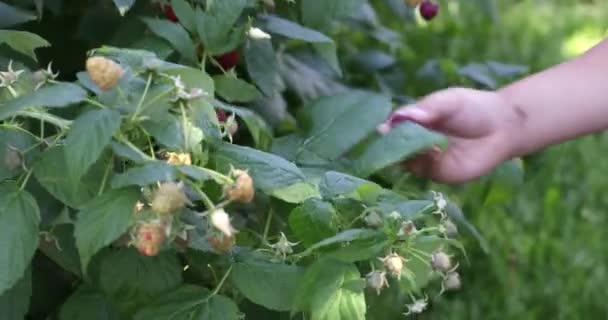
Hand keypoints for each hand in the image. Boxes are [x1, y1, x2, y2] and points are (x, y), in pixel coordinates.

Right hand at [382, 88, 525, 182]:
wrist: (503, 127)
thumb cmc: (473, 108)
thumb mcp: (448, 101)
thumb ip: (426, 108)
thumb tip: (398, 117)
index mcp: (413, 121)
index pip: (391, 127)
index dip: (386, 130)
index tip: (382, 130)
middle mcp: (413, 141)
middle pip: (392, 147)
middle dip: (389, 146)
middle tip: (389, 142)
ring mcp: (424, 159)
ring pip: (404, 160)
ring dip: (404, 155)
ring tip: (408, 145)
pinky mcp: (437, 173)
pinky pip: (421, 171)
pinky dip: (421, 164)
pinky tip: (430, 152)